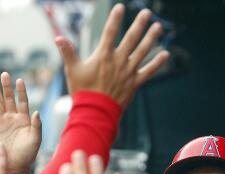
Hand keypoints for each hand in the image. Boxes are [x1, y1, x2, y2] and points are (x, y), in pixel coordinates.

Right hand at [0, 72, 41, 173]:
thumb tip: (36, 112)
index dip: (21, 91)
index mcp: (24, 119)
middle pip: (9, 99)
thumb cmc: (28, 154)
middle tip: (4, 74)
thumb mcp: (35, 140)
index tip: (19, 80)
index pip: (23, 102)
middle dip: (7, 87)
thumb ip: (36, 126)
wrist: (15, 165)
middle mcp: (13, 118)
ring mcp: (3, 122)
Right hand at [55, 5, 169, 107]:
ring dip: (151, 38)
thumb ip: (67, 52)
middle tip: (147, 12)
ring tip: (158, 26)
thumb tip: (58, 37)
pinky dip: (157, 62)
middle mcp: (118, 61)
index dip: (115, 18)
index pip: (110, 32)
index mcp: (103, 55)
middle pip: (131, 38)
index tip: (121, 7)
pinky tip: (165, 53)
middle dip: (139, 24)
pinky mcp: (135, 83)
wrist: (96, 112)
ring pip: (143, 51)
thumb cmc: (83, 91)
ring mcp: (128, 71)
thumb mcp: (72, 70)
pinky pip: (149, 71)